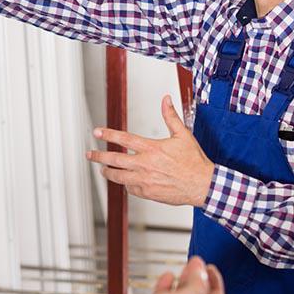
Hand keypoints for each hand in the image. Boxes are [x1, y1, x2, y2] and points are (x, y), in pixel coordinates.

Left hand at [87, 95, 213, 206]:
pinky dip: (126, 184)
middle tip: (90, 154)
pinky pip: (131, 188)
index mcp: (152, 148)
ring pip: (119, 177)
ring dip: (108, 172)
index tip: (97, 132)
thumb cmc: (194, 161)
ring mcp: (145, 180)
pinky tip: (125, 181)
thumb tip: (165, 100)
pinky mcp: (148, 193)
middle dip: (99, 156)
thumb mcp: (183, 135)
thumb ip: (170, 117)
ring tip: (102, 169)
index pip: (124, 139)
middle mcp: (145, 164)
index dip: (108, 134)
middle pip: (115, 160)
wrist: (203, 185)